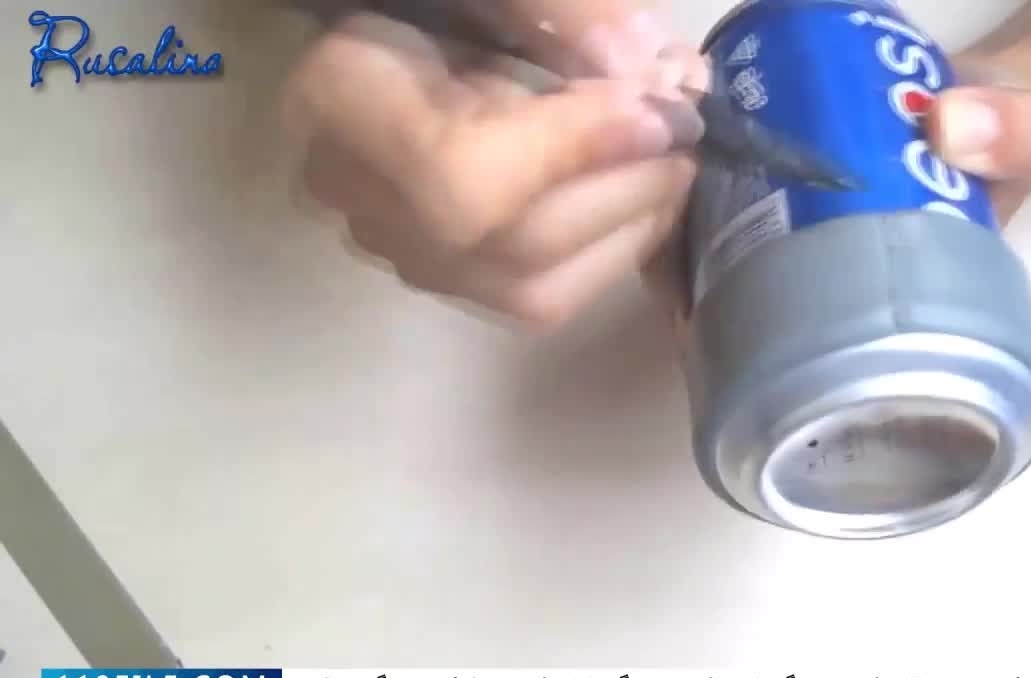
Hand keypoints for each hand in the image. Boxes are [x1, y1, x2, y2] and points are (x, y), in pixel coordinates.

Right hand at [280, 1, 707, 331]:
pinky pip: (538, 294)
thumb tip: (655, 72)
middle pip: (511, 244)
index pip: (463, 176)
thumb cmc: (432, 2)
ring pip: (531, 290)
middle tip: (688, 131)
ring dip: (630, 227)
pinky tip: (637, 193)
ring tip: (672, 161)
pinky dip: (609, 248)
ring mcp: (397, 244)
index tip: (658, 111)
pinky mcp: (442, 270)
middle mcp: (357, 195)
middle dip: (627, 191)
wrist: (385, 27)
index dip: (575, 153)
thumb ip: (563, 12)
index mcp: (341, 98)